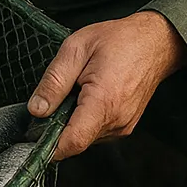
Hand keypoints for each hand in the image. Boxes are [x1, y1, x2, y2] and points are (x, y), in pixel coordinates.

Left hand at [27, 10, 186, 159]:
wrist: (155, 42)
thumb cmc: (119, 40)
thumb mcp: (75, 48)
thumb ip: (54, 81)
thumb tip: (36, 109)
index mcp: (103, 101)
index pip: (73, 142)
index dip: (49, 146)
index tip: (32, 138)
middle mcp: (116, 120)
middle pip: (76, 140)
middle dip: (59, 124)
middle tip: (59, 95)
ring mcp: (123, 125)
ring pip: (85, 136)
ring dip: (73, 119)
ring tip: (79, 89)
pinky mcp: (125, 126)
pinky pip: (96, 131)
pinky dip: (86, 118)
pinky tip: (89, 95)